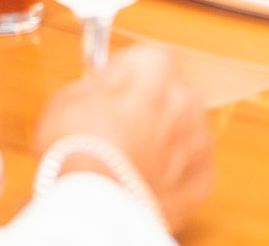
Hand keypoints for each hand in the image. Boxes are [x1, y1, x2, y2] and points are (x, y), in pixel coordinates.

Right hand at [34, 46, 213, 229]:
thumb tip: (103, 86)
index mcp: (152, 68)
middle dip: (149, 108)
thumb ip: (95, 84)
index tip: (108, 94)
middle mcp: (184, 97)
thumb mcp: (66, 98)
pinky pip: (189, 168)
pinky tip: (145, 183)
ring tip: (130, 163)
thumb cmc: (76, 149)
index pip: (144, 60)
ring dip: (164, 141)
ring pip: (183, 131)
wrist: (93, 208)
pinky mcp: (202, 179)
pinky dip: (173, 175)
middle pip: (169, 94)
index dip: (124, 78)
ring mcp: (198, 139)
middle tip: (118, 132)